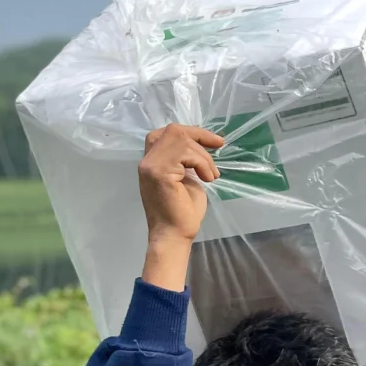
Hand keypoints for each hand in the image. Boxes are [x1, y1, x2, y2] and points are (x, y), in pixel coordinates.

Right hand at [137, 124, 223, 290]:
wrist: (175, 233)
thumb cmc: (182, 211)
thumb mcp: (186, 178)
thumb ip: (185, 161)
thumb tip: (200, 145)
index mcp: (151, 161)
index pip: (166, 132)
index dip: (191, 131)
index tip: (214, 141)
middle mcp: (147, 160)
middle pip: (174, 131)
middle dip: (200, 137)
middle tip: (218, 148)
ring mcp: (151, 166)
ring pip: (182, 142)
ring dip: (204, 157)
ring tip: (211, 175)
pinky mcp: (160, 173)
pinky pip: (186, 155)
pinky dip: (202, 164)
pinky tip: (207, 179)